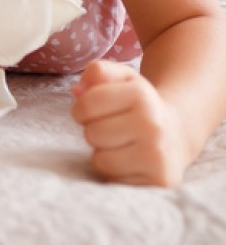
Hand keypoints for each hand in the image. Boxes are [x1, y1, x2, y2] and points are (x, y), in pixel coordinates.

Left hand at [71, 60, 188, 186]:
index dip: (80, 108)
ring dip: (102, 153)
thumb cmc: (138, 104)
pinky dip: (115, 172)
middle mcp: (153, 126)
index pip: (86, 105)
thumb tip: (76, 91)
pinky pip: (114, 180)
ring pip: (100, 161)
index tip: (91, 110)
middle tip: (111, 128)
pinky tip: (130, 160)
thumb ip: (97, 71)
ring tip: (120, 143)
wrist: (176, 133)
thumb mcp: (121, 77)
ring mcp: (158, 156)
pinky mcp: (160, 181)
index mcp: (141, 96)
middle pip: (92, 134)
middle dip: (93, 130)